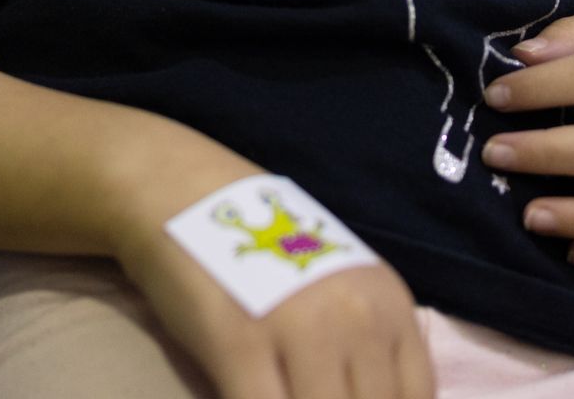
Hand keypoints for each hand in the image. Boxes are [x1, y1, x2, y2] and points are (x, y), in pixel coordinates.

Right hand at [112, 163, 433, 398]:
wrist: (184, 195)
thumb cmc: (263, 249)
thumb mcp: (340, 289)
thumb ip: (365, 350)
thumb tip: (362, 396)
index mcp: (389, 307)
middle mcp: (356, 319)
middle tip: (301, 392)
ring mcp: (299, 331)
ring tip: (278, 391)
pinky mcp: (239, 344)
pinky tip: (240, 394)